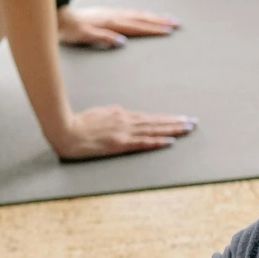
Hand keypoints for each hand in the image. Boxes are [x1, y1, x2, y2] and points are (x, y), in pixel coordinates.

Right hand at [50, 105, 195, 160]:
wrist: (64, 129)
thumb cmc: (77, 123)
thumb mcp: (98, 114)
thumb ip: (113, 115)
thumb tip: (122, 114)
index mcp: (121, 114)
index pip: (149, 118)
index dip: (166, 118)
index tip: (181, 118)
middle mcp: (126, 120)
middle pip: (156, 121)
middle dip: (176, 122)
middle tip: (194, 122)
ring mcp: (124, 131)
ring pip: (154, 129)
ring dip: (173, 129)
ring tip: (188, 128)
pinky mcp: (120, 143)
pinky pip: (143, 142)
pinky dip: (158, 141)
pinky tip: (170, 141)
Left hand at [58, 5, 177, 47]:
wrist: (59, 16)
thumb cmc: (70, 30)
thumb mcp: (84, 36)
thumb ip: (104, 38)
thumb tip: (123, 42)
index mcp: (111, 23)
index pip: (137, 27)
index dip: (153, 29)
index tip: (169, 31)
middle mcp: (114, 16)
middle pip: (142, 19)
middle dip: (160, 21)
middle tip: (176, 23)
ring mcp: (112, 13)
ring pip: (138, 14)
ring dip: (154, 17)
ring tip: (168, 19)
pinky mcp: (109, 14)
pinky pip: (131, 13)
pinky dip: (142, 15)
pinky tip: (146, 16)